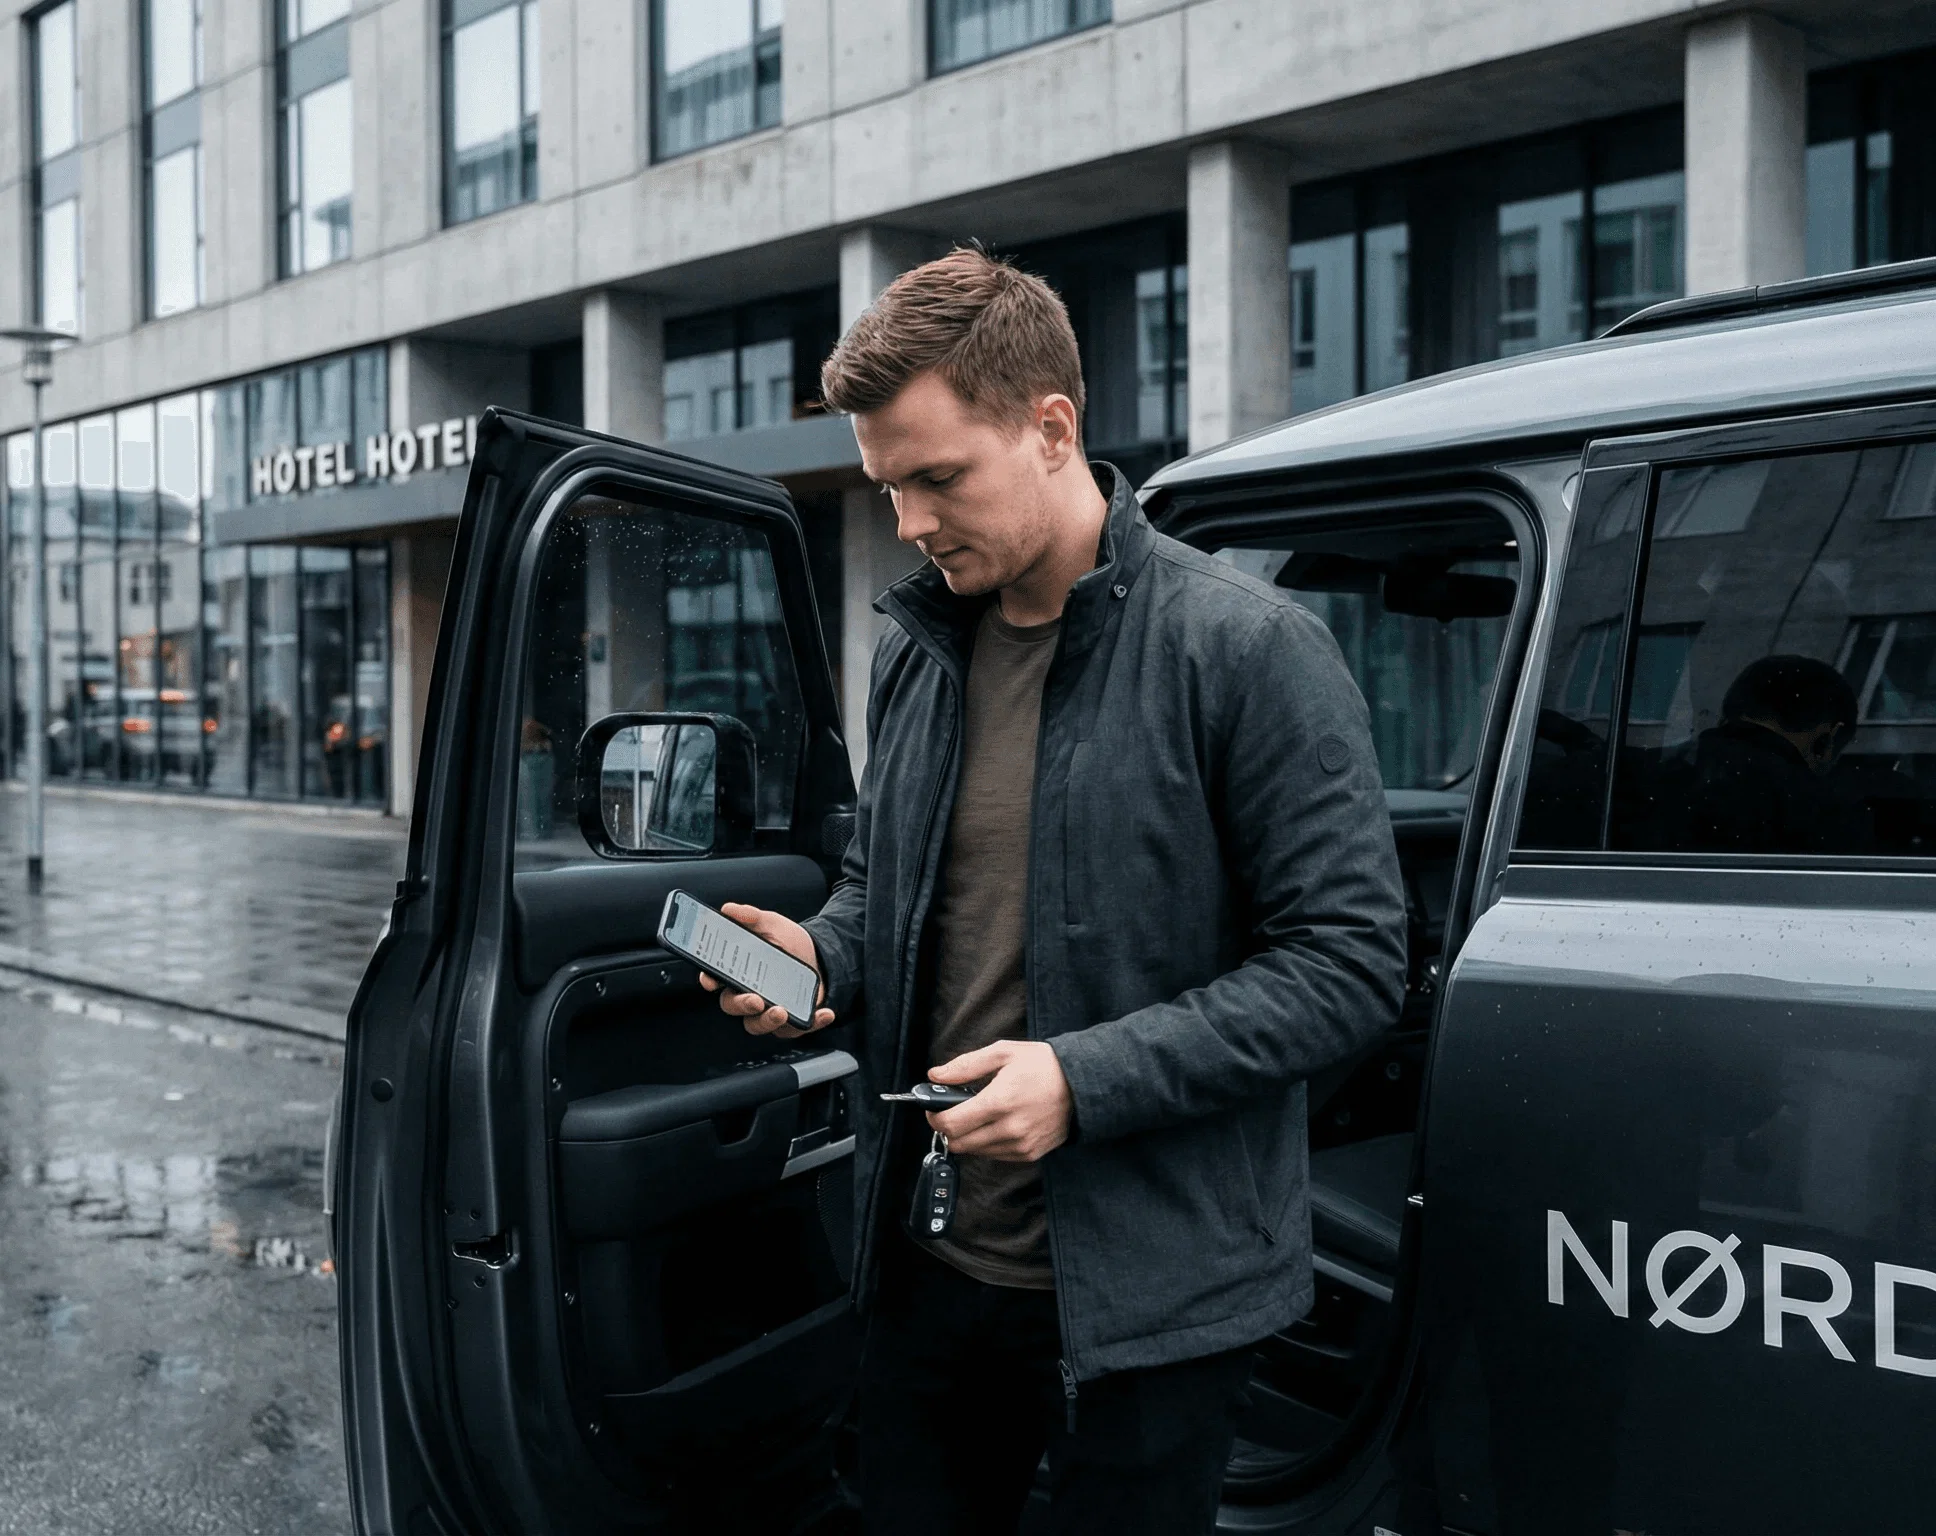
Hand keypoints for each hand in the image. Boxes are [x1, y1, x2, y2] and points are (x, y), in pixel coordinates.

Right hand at [697, 903, 834, 1036]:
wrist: (818, 955)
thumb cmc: (786, 941)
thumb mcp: (771, 923)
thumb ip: (751, 916)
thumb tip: (730, 909)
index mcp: (736, 971)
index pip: (715, 978)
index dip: (709, 980)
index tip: (711, 981)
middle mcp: (747, 993)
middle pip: (733, 1006)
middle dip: (741, 1005)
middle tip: (755, 1000)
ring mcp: (767, 1010)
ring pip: (758, 1025)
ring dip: (768, 1021)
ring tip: (781, 1011)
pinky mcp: (790, 1021)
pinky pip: (796, 1028)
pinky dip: (811, 1023)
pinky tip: (824, 1013)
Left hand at [926, 1041, 1072, 1162]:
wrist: (1083, 1084)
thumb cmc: (1044, 1065)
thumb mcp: (1003, 1053)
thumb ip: (966, 1066)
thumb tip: (936, 1075)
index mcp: (999, 1101)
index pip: (951, 1124)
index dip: (935, 1118)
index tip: (933, 1109)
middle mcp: (1009, 1129)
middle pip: (959, 1143)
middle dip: (948, 1129)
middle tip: (952, 1112)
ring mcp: (1021, 1145)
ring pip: (976, 1152)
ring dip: (968, 1137)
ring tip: (977, 1115)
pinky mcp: (1030, 1154)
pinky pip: (995, 1155)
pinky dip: (988, 1143)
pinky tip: (996, 1124)